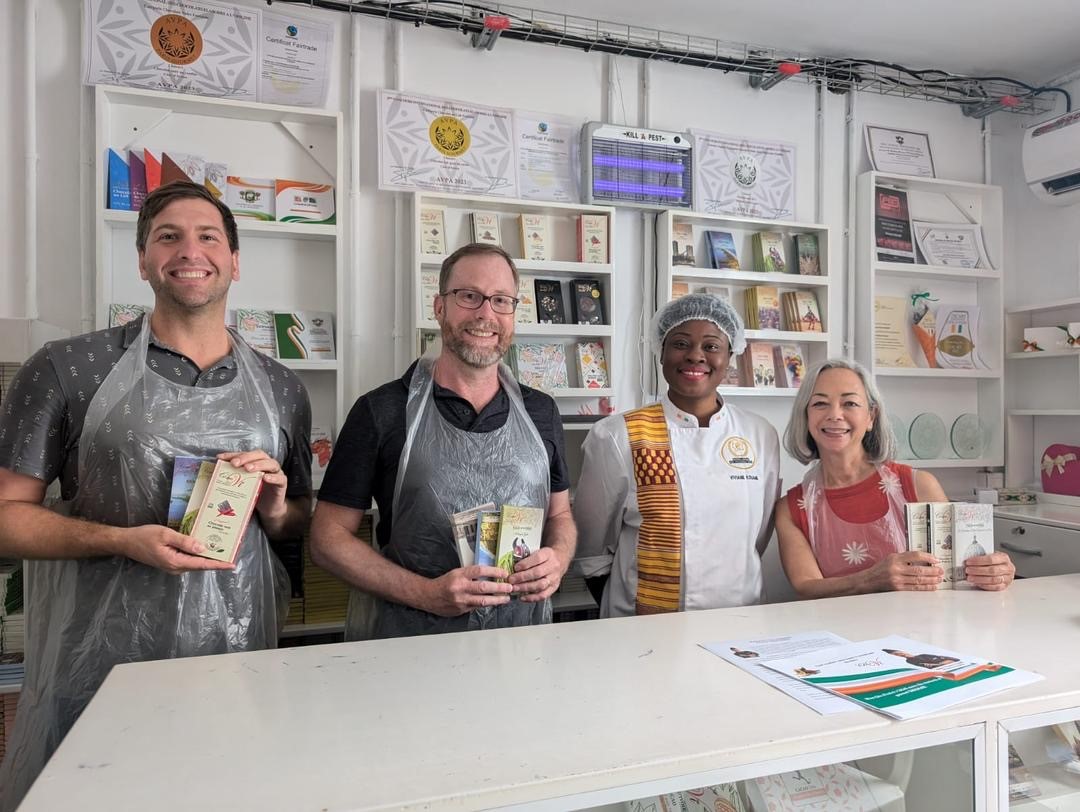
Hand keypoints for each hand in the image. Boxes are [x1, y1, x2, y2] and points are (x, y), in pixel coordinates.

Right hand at [118, 524, 234, 573]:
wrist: (126, 542)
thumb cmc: (144, 537)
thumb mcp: (166, 535)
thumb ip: (185, 541)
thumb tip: (203, 548)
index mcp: (176, 562)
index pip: (202, 564)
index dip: (218, 564)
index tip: (232, 564)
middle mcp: (176, 568)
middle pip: (201, 565)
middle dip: (217, 560)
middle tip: (232, 552)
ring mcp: (173, 566)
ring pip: (195, 562)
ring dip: (208, 557)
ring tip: (223, 549)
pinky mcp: (171, 562)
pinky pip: (188, 559)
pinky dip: (198, 554)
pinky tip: (205, 546)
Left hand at [217, 450, 286, 521]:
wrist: (268, 509)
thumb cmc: (255, 494)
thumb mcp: (242, 485)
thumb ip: (234, 477)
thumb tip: (216, 472)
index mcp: (256, 463)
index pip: (245, 454)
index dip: (233, 454)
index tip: (221, 457)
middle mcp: (267, 465)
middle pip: (259, 455)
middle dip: (246, 457)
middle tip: (235, 463)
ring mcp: (276, 473)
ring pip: (271, 463)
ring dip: (259, 464)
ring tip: (248, 468)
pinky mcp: (282, 483)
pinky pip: (280, 478)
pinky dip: (273, 477)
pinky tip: (265, 478)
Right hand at [425, 566, 512, 616]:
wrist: (429, 596)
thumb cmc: (444, 583)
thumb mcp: (456, 573)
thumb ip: (471, 574)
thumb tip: (490, 574)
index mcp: (459, 575)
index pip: (479, 571)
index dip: (494, 571)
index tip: (504, 573)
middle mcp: (460, 587)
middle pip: (483, 587)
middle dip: (499, 587)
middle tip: (510, 587)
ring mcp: (461, 600)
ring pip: (483, 600)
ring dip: (497, 599)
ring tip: (506, 597)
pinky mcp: (462, 610)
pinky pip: (477, 607)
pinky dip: (487, 604)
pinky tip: (494, 602)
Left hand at [507, 546, 567, 601]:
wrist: (560, 559)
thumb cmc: (545, 556)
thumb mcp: (538, 551)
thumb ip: (526, 556)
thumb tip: (511, 564)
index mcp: (548, 554)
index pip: (537, 558)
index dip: (525, 564)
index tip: (515, 567)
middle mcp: (553, 566)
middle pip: (537, 573)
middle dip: (522, 577)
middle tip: (511, 580)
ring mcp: (554, 578)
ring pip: (540, 585)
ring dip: (525, 588)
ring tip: (515, 588)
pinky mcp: (554, 587)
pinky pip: (543, 595)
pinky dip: (532, 598)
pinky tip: (522, 597)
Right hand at [866, 551, 942, 591]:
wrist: (869, 580)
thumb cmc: (880, 569)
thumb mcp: (890, 558)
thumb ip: (904, 558)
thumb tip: (922, 559)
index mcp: (895, 558)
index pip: (915, 556)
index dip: (927, 557)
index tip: (936, 559)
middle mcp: (896, 568)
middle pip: (919, 569)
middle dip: (933, 570)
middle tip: (941, 570)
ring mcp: (897, 579)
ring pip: (919, 579)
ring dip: (931, 580)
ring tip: (939, 579)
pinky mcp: (898, 589)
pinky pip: (915, 588)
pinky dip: (925, 588)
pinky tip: (932, 587)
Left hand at [965, 552, 1014, 590]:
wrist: (1003, 568)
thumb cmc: (994, 561)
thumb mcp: (989, 555)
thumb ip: (981, 557)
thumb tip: (968, 560)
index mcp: (1004, 558)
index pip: (991, 559)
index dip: (978, 561)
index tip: (969, 562)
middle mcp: (1008, 568)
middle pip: (992, 570)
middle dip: (977, 570)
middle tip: (968, 570)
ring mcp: (1007, 578)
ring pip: (994, 580)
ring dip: (979, 579)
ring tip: (970, 577)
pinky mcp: (1005, 586)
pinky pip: (995, 587)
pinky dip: (984, 585)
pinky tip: (976, 583)